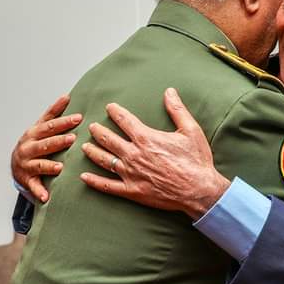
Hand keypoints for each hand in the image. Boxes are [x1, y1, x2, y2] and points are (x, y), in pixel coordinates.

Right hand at [11, 93, 81, 202]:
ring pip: (38, 165)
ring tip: (59, 168)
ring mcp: (26, 164)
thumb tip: (67, 96)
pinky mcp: (27, 180)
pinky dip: (39, 192)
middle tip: (73, 139)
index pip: (50, 126)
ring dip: (48, 166)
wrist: (15, 164)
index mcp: (34, 133)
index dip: (64, 122)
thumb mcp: (40, 127)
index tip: (79, 118)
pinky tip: (46, 197)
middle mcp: (28, 148)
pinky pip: (33, 187)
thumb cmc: (33, 143)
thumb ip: (53, 113)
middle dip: (59, 141)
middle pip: (45, 144)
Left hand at [80, 88, 229, 218]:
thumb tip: (169, 91)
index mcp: (146, 138)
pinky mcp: (132, 191)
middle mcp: (134, 155)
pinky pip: (108, 186)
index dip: (115, 112)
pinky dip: (94, 181)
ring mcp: (131, 174)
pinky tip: (84, 177)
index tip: (109, 107)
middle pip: (109, 139)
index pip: (125, 120)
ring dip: (93, 152)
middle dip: (99, 131)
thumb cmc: (196, 160)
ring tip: (84, 146)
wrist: (199, 190)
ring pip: (104, 160)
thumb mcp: (190, 130)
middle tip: (92, 126)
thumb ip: (177, 109)